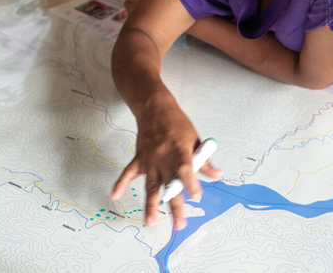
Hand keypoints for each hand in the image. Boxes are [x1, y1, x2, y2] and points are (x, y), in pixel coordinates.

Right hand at [110, 93, 221, 229]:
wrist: (154, 109)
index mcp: (179, 150)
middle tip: (179, 224)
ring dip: (150, 205)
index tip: (197, 196)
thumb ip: (204, 160)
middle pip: (169, 184)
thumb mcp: (195, 138)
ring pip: (150, 185)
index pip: (185, 168)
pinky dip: (120, 184)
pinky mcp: (139, 159)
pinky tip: (114, 196)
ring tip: (150, 223)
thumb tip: (217, 176)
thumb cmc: (177, 123)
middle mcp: (163, 157)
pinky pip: (128, 173)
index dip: (191, 182)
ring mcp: (149, 160)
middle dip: (175, 205)